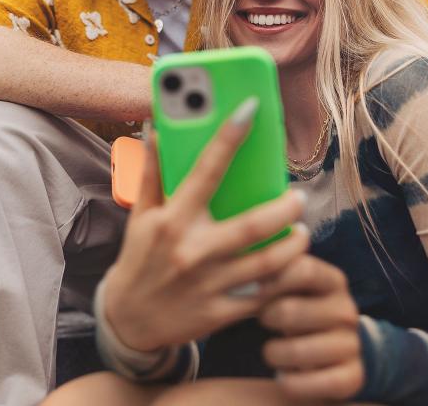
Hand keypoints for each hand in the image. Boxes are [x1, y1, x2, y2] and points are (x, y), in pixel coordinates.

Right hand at [102, 97, 308, 351]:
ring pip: (267, 262)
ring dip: (293, 244)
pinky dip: (284, 280)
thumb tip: (156, 129)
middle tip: (298, 196)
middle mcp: (192, 251)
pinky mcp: (220, 313)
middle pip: (252, 224)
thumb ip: (152, 172)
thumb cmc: (139, 259)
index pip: (205, 170)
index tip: (251, 107)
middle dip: (285, 207)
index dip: (229, 136)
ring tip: (300, 231)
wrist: (128, 320)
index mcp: (172, 220)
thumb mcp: (141, 215)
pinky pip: (263, 295)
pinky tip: (292, 265)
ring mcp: (209, 285)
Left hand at [259, 255, 363, 400]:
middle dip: (268, 317)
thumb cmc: (303, 308)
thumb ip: (276, 272)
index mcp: (333, 281)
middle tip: (265, 320)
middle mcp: (346, 312)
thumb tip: (249, 265)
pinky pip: (310, 383)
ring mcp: (352, 345)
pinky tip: (285, 374)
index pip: (304, 270)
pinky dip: (289, 381)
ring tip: (272, 351)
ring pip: (297, 351)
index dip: (273, 280)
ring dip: (274, 353)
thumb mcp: (294, 285)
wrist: (335, 347)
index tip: (256, 289)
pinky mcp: (353, 377)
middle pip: (291, 311)